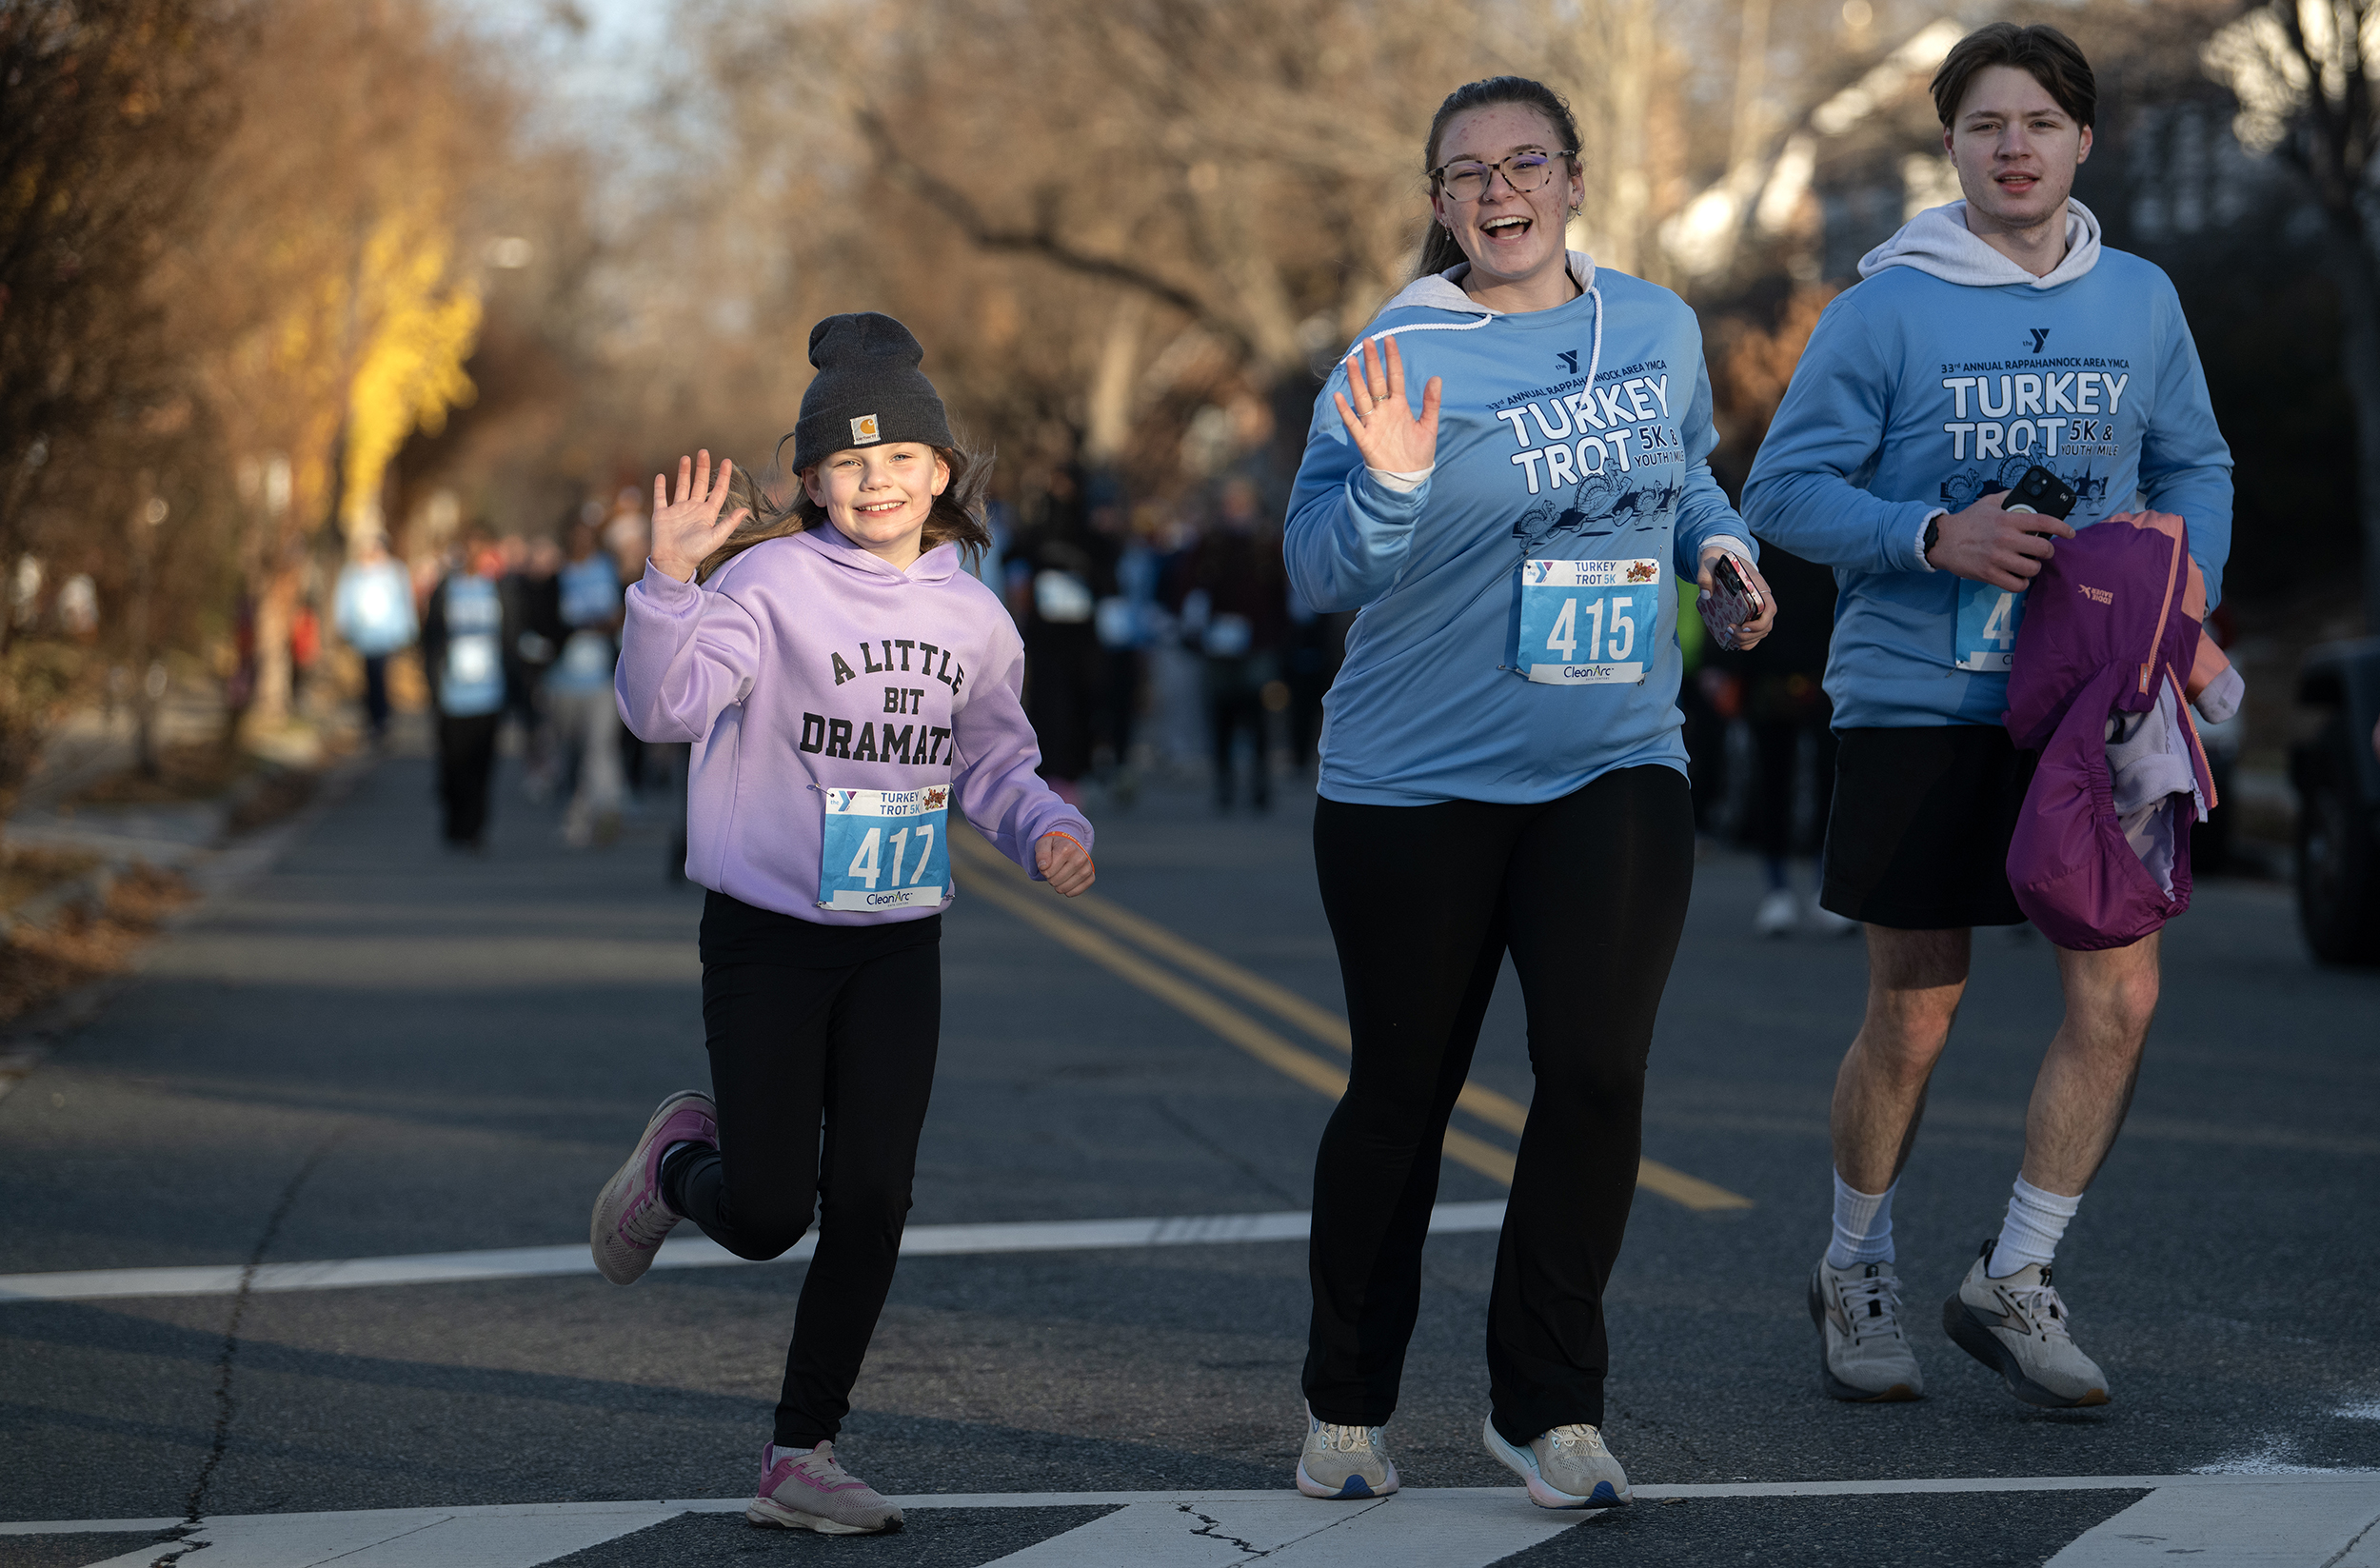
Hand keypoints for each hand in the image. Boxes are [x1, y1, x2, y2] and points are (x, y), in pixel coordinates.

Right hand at [649, 450, 749, 581]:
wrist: (673, 562)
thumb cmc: (695, 552)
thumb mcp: (716, 537)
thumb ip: (729, 522)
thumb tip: (746, 509)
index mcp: (707, 514)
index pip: (717, 491)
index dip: (723, 476)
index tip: (727, 461)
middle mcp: (693, 509)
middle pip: (699, 484)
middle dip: (702, 468)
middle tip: (704, 452)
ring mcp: (677, 511)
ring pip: (682, 487)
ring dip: (684, 473)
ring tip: (686, 458)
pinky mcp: (662, 514)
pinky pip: (660, 497)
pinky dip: (660, 487)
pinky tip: (662, 476)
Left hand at [1035, 832, 1094, 896]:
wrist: (1071, 846)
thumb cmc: (1054, 847)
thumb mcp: (1044, 844)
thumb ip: (1041, 854)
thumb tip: (1043, 866)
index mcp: (1068, 848)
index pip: (1047, 872)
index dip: (1043, 870)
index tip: (1048, 862)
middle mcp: (1080, 858)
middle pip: (1055, 881)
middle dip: (1050, 877)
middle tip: (1054, 868)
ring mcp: (1087, 869)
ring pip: (1064, 889)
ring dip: (1057, 884)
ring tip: (1060, 873)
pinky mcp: (1091, 878)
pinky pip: (1073, 893)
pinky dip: (1067, 890)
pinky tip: (1066, 881)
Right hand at [1332, 335, 1441, 473]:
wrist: (1408, 479)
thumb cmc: (1418, 453)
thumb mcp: (1429, 426)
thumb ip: (1431, 403)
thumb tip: (1436, 378)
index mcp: (1399, 406)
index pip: (1394, 377)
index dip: (1392, 359)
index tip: (1389, 340)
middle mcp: (1384, 411)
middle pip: (1376, 382)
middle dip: (1372, 362)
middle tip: (1368, 341)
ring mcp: (1373, 424)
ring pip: (1362, 397)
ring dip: (1357, 380)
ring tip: (1352, 360)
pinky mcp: (1365, 439)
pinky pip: (1353, 423)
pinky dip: (1345, 411)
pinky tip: (1339, 397)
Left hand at [1698, 545, 1776, 651]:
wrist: (1721, 557)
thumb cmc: (1719, 560)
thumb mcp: (1709, 561)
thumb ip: (1705, 575)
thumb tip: (1706, 595)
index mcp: (1757, 586)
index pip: (1770, 609)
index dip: (1761, 623)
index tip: (1744, 626)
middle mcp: (1761, 599)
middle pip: (1766, 626)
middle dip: (1749, 635)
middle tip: (1728, 632)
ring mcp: (1756, 608)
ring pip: (1761, 632)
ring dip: (1747, 640)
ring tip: (1728, 636)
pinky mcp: (1749, 614)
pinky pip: (1753, 633)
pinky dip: (1744, 640)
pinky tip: (1730, 639)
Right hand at [1927, 491, 2075, 590]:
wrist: (1942, 540)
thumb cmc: (1966, 521)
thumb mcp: (1988, 502)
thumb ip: (2009, 498)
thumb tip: (2028, 496)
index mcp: (2007, 520)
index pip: (2044, 522)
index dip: (2062, 528)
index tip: (2070, 533)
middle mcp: (2005, 539)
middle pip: (2043, 549)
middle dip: (2047, 551)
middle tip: (2042, 551)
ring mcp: (1997, 558)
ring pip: (2032, 569)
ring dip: (2034, 568)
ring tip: (2028, 565)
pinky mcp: (1989, 574)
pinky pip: (2017, 585)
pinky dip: (2021, 583)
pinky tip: (2018, 577)